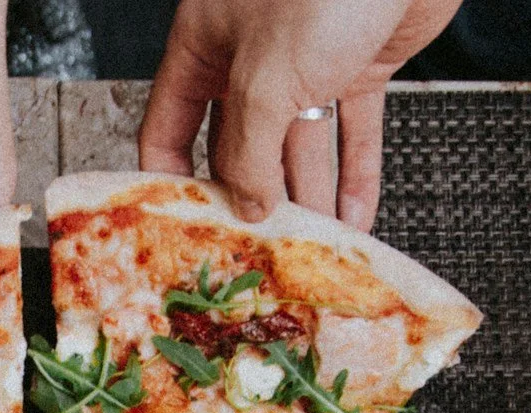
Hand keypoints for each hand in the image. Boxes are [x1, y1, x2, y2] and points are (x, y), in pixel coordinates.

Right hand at [139, 0, 460, 228]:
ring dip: (309, 197)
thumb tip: (247, 206)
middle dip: (251, 197)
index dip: (171, 176)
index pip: (171, 122)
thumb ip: (248, 150)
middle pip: (239, 144)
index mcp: (206, 44)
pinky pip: (352, 131)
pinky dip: (355, 175)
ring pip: (300, 145)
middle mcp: (251, 55)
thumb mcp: (266, 76)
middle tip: (257, 251)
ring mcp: (308, 60)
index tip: (183, 228)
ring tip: (311, 249)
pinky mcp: (359, 63)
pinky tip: (354, 217)